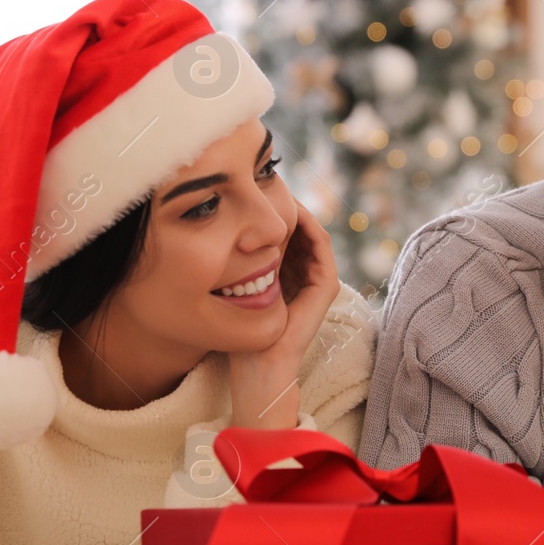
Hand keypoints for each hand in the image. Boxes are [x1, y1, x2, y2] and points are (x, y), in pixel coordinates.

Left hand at [227, 202, 339, 428]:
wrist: (258, 365)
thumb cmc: (238, 331)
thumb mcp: (233, 283)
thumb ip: (234, 258)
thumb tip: (217, 221)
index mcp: (285, 273)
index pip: (281, 231)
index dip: (267, 209)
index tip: (249, 189)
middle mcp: (305, 273)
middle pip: (297, 226)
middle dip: (280, 204)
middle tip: (264, 179)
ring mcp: (319, 278)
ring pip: (309, 230)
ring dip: (294, 208)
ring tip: (275, 189)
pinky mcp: (326, 285)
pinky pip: (320, 243)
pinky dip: (307, 223)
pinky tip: (286, 211)